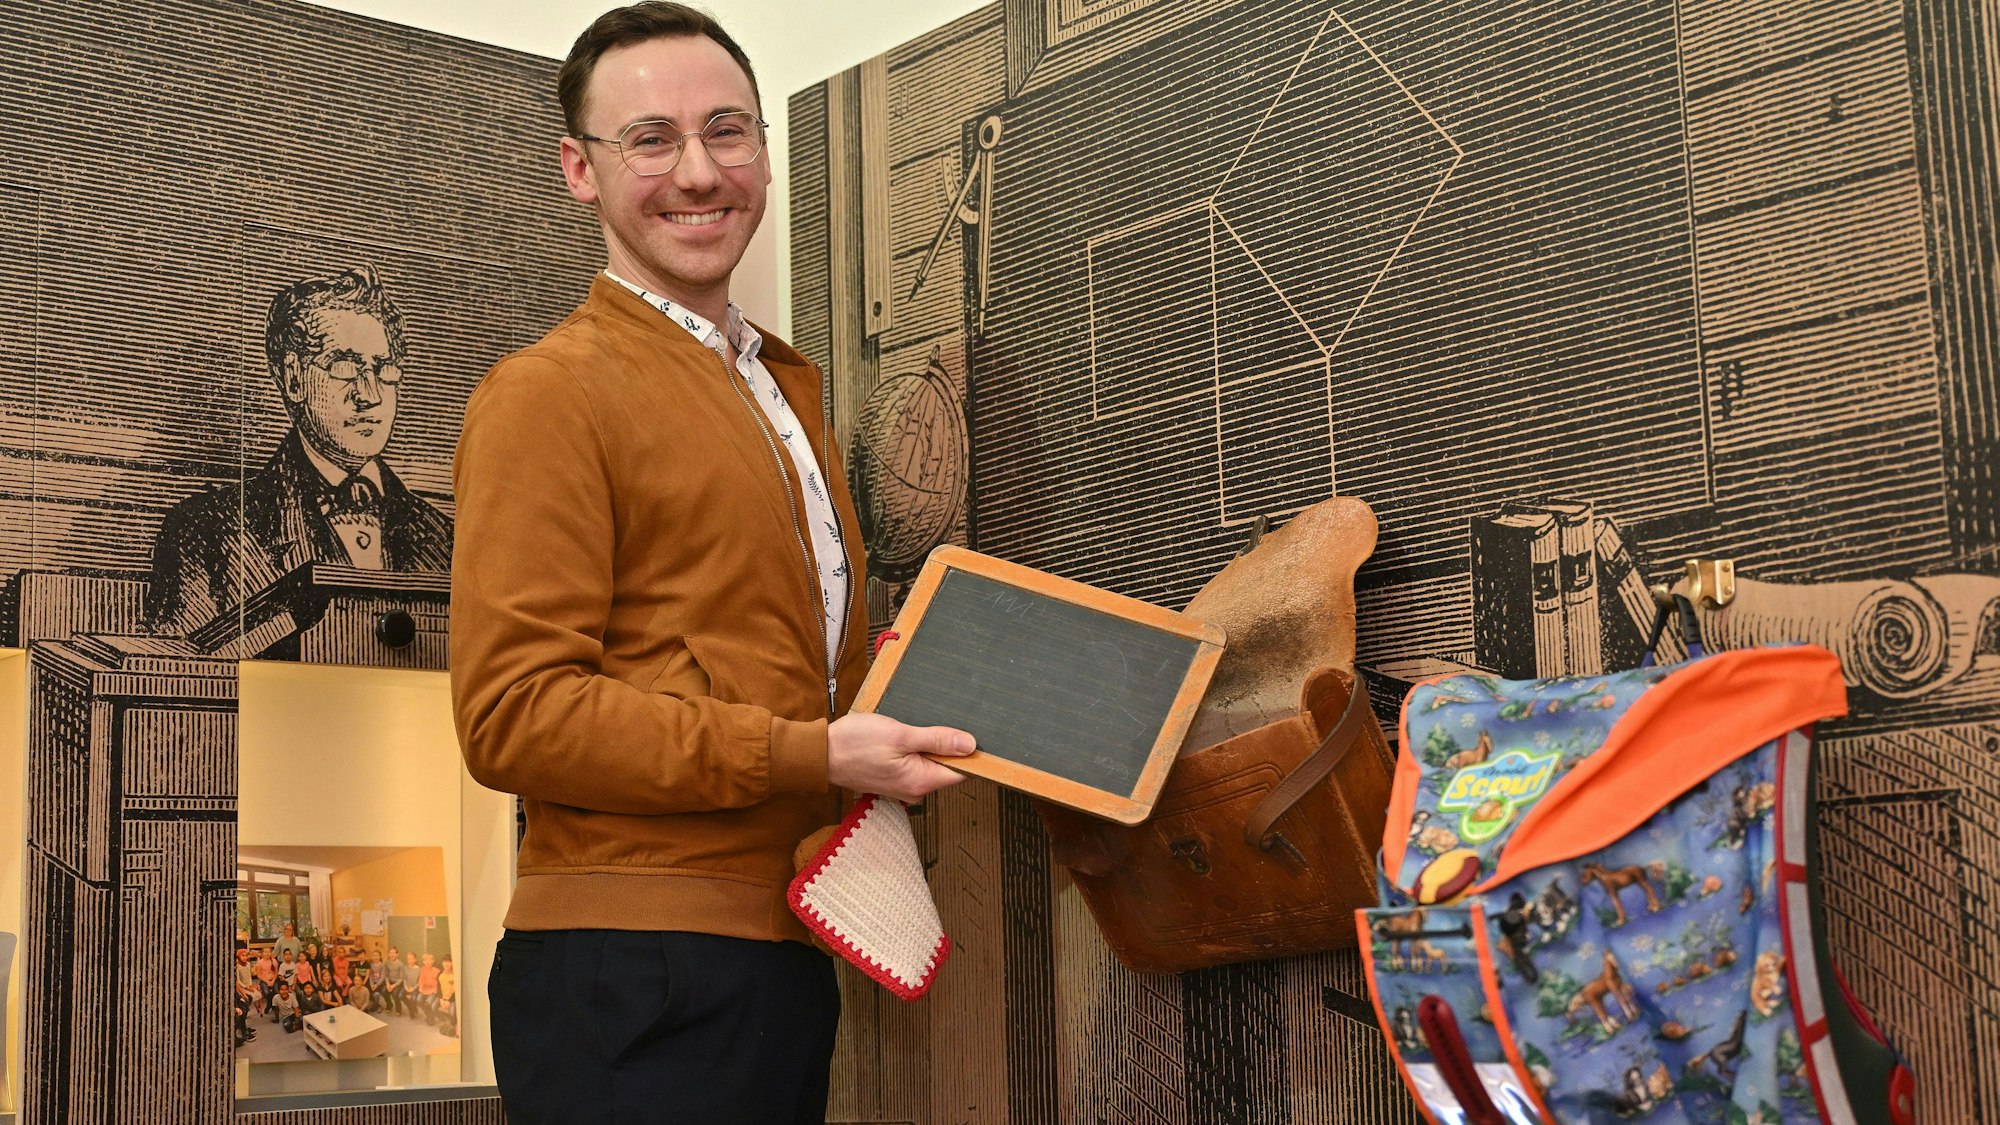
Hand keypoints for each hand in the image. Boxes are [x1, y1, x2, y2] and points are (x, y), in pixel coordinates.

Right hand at [827, 712, 975, 803]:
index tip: (970, 731)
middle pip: (947, 767)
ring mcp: (904, 786)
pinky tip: (902, 735)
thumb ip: (937, 739)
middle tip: (932, 721)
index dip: (969, 752)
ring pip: (930, 763)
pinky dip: (914, 749)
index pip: (962, 771)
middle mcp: (915, 790)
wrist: (821, 754)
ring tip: (912, 728)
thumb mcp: (900, 735)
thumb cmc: (855, 744)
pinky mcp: (894, 779)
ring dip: (927, 744)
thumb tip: (970, 744)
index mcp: (921, 782)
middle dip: (945, 744)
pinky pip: (915, 764)